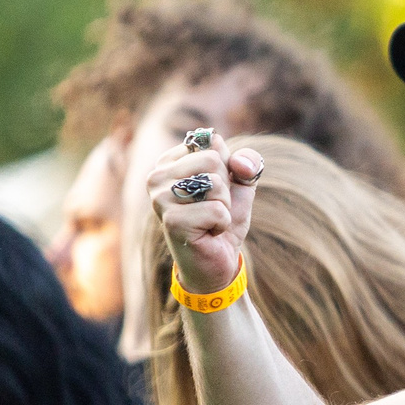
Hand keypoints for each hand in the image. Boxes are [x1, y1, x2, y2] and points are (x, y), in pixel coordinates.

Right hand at [148, 132, 265, 294]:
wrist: (216, 262)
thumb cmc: (222, 220)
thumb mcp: (240, 184)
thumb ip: (247, 162)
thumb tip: (240, 164)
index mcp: (168, 162)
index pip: (212, 143)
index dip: (226, 168)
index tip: (213, 190)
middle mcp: (157, 177)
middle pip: (213, 159)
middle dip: (225, 188)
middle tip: (212, 209)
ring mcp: (160, 199)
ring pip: (215, 183)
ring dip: (224, 206)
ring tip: (209, 221)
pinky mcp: (172, 221)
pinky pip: (217, 210)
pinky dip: (222, 223)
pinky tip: (208, 233)